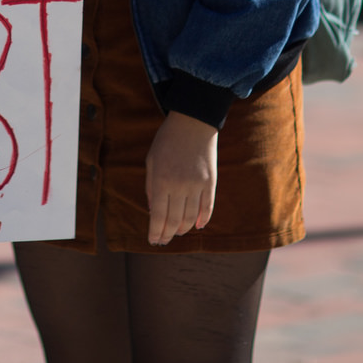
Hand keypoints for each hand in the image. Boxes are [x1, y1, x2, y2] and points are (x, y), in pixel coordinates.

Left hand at [145, 111, 217, 245]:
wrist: (193, 122)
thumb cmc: (167, 140)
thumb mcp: (151, 161)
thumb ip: (151, 187)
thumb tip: (153, 212)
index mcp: (161, 180)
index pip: (158, 216)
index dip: (155, 232)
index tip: (153, 241)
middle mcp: (180, 186)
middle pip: (175, 221)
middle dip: (168, 235)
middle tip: (163, 241)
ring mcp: (197, 185)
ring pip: (191, 218)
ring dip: (183, 229)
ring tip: (177, 233)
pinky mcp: (211, 183)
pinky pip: (208, 208)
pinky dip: (202, 220)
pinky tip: (197, 226)